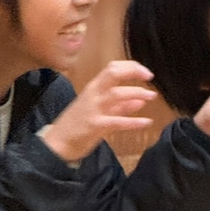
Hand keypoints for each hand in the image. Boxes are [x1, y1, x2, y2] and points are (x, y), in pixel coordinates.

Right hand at [43, 60, 157, 163]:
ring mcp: (93, 109)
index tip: (146, 72)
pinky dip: (134, 121)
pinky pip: (117, 121)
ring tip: (152, 96)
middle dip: (133, 71)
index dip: (131, 67)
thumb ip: (120, 105)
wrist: (57, 143)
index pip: (112, 68)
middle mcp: (93, 94)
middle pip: (112, 73)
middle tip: (149, 76)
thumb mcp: (99, 110)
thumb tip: (140, 101)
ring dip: (137, 93)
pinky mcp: (95, 125)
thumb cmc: (78, 124)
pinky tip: (147, 122)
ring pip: (117, 94)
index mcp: (94, 87)